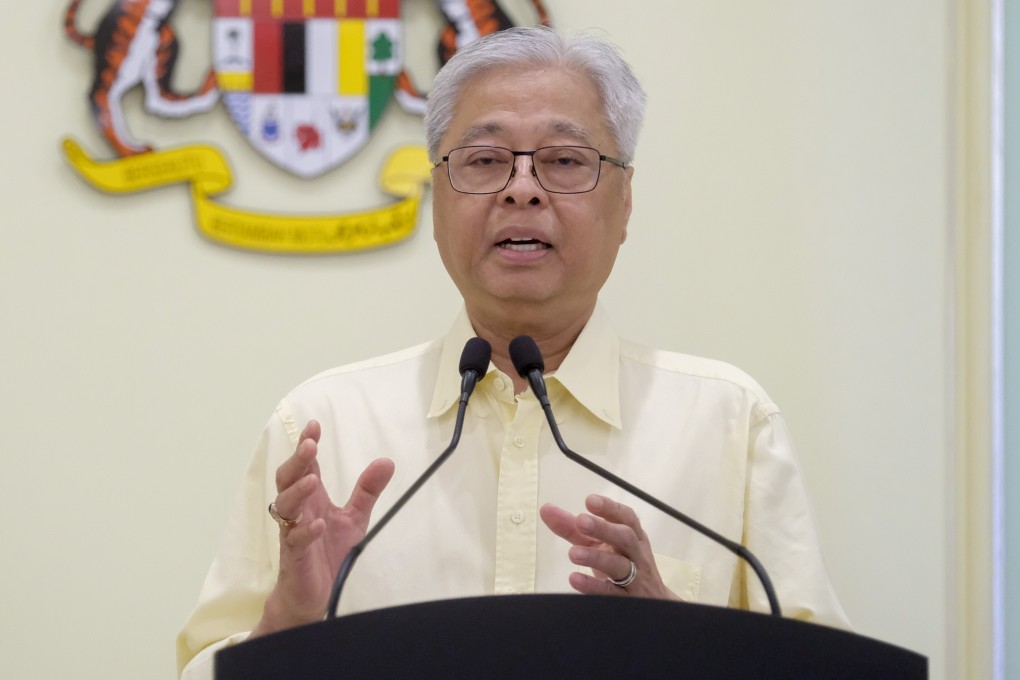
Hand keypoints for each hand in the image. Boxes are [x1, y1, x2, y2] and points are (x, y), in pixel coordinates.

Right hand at [251, 420, 394, 636]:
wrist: (312, 594)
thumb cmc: (327, 551)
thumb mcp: (354, 517)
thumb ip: (367, 490)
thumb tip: (387, 461)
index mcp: (311, 498)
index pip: (305, 465)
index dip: (306, 445)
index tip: (314, 425)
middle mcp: (298, 511)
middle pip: (287, 479)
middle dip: (297, 461)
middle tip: (309, 445)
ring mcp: (292, 533)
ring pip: (284, 506)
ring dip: (298, 492)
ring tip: (313, 480)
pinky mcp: (294, 557)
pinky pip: (295, 541)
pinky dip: (305, 531)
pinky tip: (318, 524)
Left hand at [540, 494, 680, 600]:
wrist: (653, 603)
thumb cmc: (622, 565)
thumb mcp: (600, 545)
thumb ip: (573, 528)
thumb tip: (546, 510)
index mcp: (633, 536)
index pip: (626, 518)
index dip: (610, 508)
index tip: (590, 500)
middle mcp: (636, 554)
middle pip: (625, 538)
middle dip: (604, 528)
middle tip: (581, 520)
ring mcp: (635, 578)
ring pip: (620, 565)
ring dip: (596, 557)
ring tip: (573, 553)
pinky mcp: (628, 601)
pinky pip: (611, 593)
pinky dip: (593, 586)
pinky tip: (575, 579)